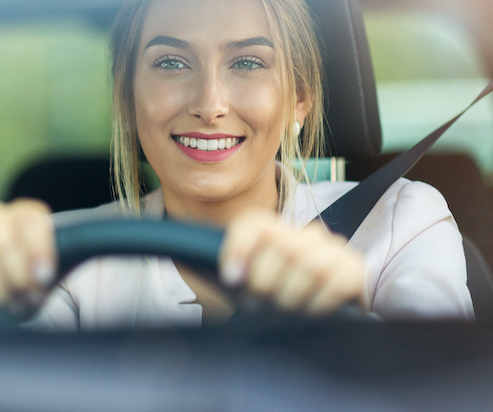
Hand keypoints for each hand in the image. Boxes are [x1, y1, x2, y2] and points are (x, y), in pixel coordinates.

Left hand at [219, 209, 367, 315]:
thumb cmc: (271, 299)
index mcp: (269, 231)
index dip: (240, 248)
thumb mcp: (240, 286)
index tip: (232, 278)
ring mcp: (330, 249)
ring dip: (293, 296)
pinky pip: (336, 283)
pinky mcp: (353, 269)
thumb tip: (184, 258)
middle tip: (261, 305)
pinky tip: (310, 312)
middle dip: (268, 283)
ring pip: (310, 264)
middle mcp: (301, 233)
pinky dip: (319, 304)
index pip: (254, 225)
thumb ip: (214, 271)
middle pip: (283, 246)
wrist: (319, 312)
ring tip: (285, 311)